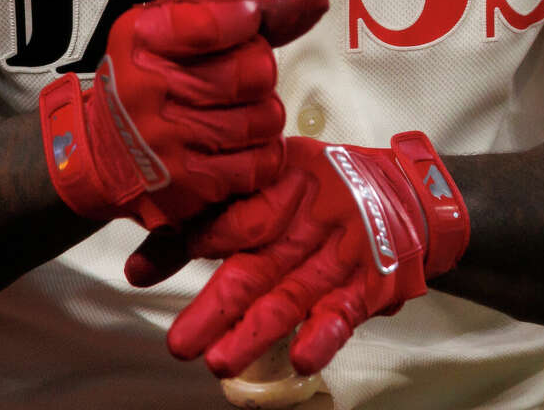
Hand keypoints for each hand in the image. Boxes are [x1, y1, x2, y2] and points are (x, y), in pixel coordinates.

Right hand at [39, 0, 328, 229]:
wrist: (101, 155)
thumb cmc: (148, 83)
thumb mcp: (176, 33)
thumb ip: (245, 14)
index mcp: (142, 39)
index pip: (217, 21)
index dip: (247, 19)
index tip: (247, 21)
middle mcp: (148, 89)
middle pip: (255, 71)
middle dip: (259, 72)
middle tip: (237, 78)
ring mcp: (168, 142)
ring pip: (265, 118)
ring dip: (261, 116)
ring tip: (233, 114)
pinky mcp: (189, 185)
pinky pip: (260, 163)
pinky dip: (259, 154)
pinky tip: (235, 146)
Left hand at [130, 133, 469, 375]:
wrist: (409, 195)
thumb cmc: (324, 187)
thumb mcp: (267, 182)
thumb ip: (203, 224)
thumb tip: (135, 270)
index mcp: (282, 185)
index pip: (235, 215)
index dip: (194, 239)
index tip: (150, 269)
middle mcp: (309, 220)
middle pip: (256, 266)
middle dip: (216, 307)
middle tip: (181, 343)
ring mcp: (339, 256)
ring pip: (292, 297)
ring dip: (257, 333)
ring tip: (221, 361)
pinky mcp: (366, 287)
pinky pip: (343, 313)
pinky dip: (324, 336)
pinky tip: (303, 358)